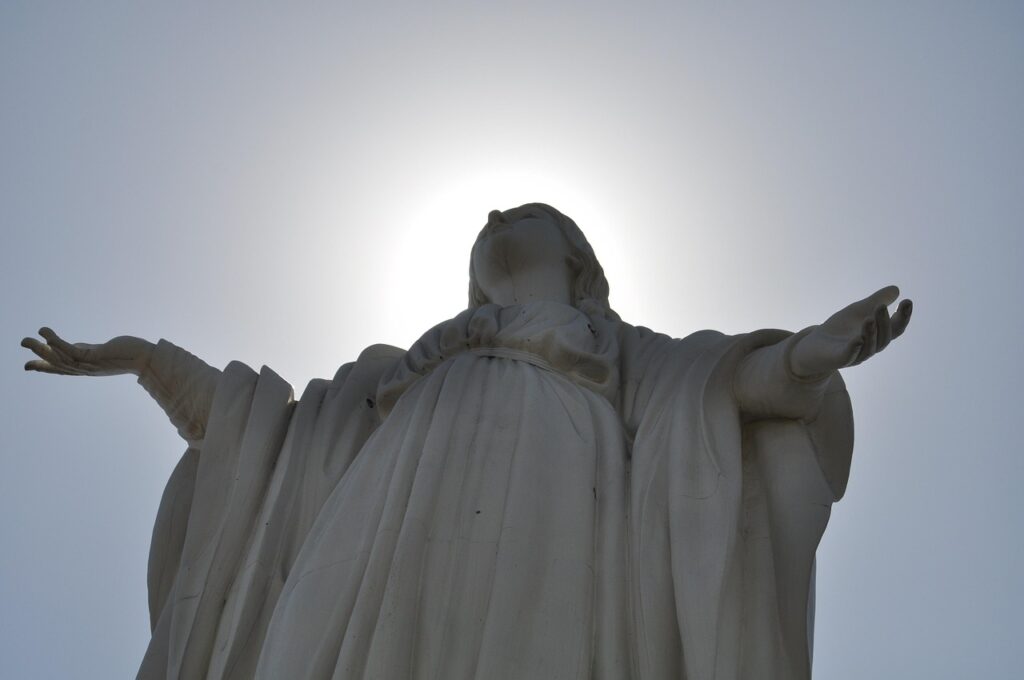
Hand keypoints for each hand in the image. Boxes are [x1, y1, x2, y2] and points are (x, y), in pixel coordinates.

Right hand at [21, 328, 154, 376]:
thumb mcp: (100, 352)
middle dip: (38, 357)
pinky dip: (57, 343)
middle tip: (22, 346)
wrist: (146, 357)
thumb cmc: (126, 352)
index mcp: (85, 368)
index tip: (27, 365)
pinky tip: (46, 334)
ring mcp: (89, 364)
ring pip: (60, 358)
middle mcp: (85, 369)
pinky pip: (71, 350)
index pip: (61, 369)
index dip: (44, 367)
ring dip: (41, 348)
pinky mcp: (95, 356)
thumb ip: (85, 351)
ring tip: (27, 340)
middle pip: (56, 365)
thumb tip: (75, 347)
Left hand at [789, 286, 912, 378]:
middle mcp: (870, 347)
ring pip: (869, 348)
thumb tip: (896, 289)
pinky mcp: (838, 360)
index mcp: (877, 336)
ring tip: (870, 318)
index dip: (903, 316)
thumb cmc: (839, 330)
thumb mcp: (858, 311)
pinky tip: (857, 340)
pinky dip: (854, 348)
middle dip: (884, 322)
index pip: (896, 328)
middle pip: (884, 338)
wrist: (813, 346)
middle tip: (881, 306)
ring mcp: (855, 355)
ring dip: (871, 333)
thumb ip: (876, 301)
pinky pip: (849, 356)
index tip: (907, 301)